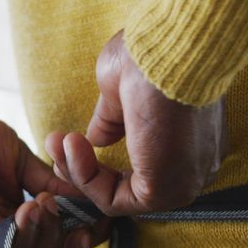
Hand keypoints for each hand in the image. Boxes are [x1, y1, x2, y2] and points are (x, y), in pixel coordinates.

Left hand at [0, 110, 108, 247]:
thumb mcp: (23, 160)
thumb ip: (54, 183)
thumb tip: (93, 200)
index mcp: (22, 229)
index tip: (100, 217)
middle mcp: (5, 244)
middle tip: (82, 229)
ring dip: (47, 242)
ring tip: (46, 204)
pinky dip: (24, 237)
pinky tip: (30, 207)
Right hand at [46, 30, 226, 215]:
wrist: (169, 49)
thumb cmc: (155, 54)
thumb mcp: (122, 90)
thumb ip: (111, 119)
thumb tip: (96, 140)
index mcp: (191, 144)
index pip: (141, 169)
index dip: (98, 161)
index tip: (69, 140)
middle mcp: (192, 169)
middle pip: (126, 187)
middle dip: (81, 168)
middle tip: (54, 144)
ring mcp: (181, 183)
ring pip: (117, 196)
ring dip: (77, 170)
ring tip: (58, 141)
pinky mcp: (164, 191)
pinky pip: (113, 199)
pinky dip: (84, 177)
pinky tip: (71, 145)